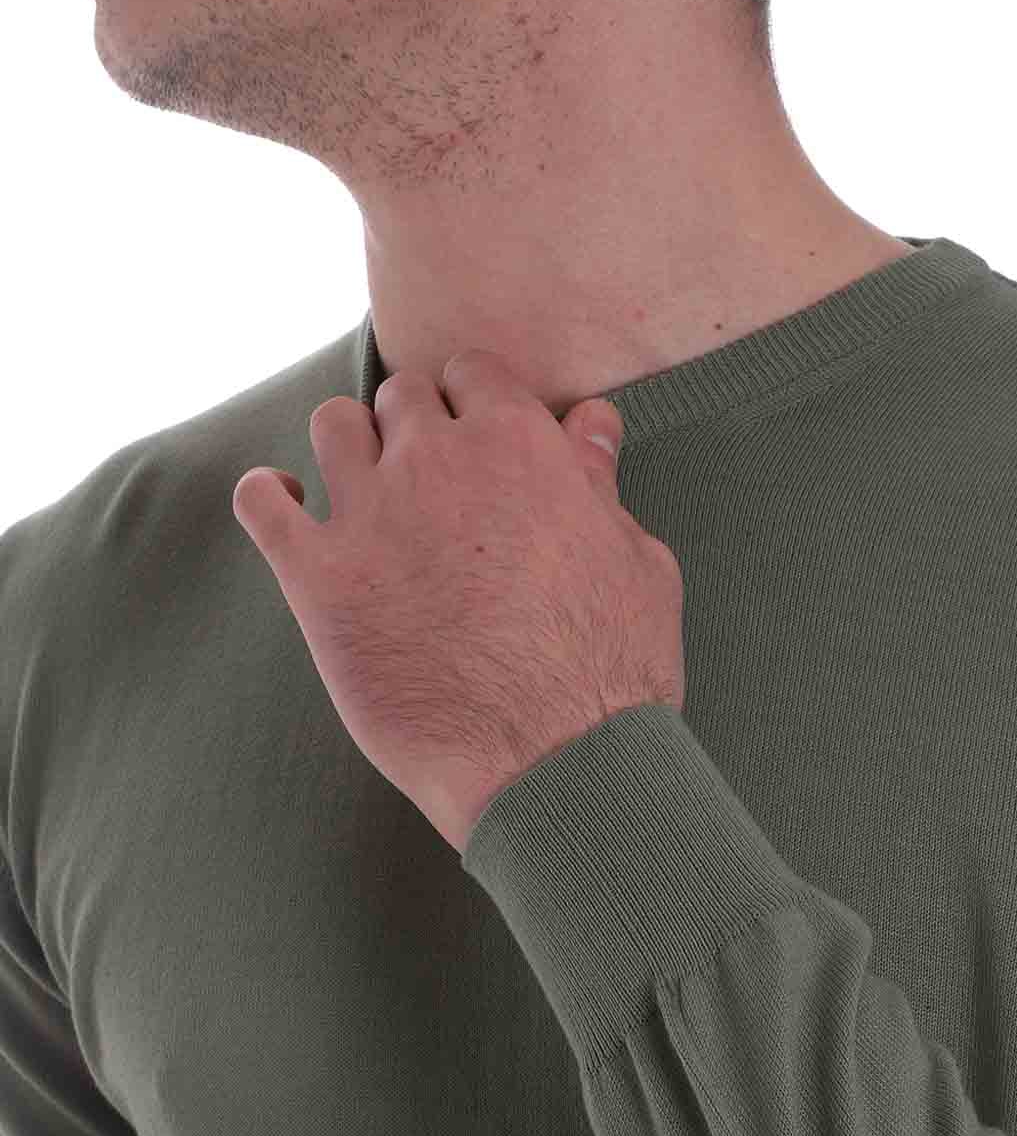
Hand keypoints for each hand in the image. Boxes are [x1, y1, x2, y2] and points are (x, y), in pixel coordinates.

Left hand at [231, 348, 684, 853]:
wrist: (554, 762)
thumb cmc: (612, 671)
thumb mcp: (636, 561)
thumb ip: (600, 482)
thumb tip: (590, 426)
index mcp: (520, 444)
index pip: (473, 373)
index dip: (474, 403)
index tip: (476, 435)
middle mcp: (438, 461)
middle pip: (402, 397)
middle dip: (416, 427)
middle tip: (429, 479)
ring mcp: (371, 516)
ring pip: (332, 426)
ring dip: (348, 447)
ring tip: (364, 488)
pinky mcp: (319, 581)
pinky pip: (261, 503)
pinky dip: (268, 497)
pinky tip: (289, 511)